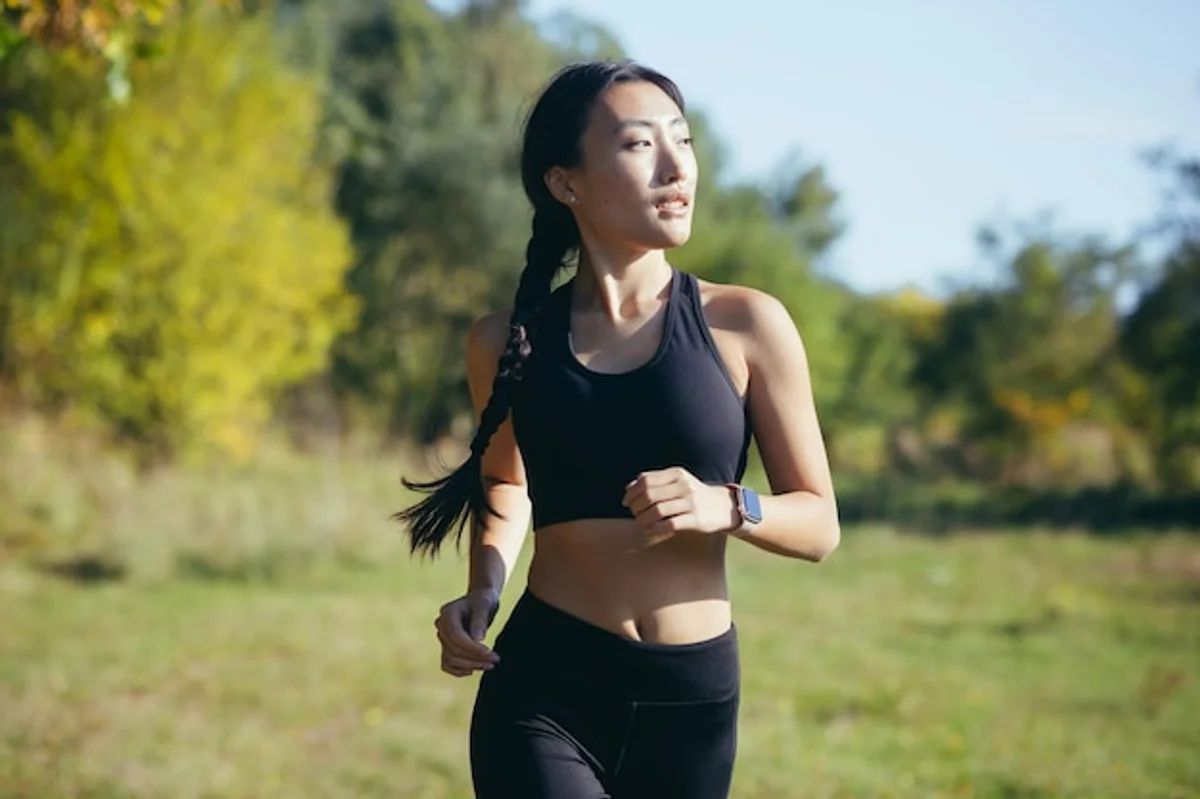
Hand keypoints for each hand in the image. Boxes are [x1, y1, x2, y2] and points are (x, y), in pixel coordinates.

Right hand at [434, 587, 500, 677]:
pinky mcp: (446, 646)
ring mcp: (442, 638)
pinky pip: (447, 664)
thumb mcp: (485, 604)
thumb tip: (477, 639)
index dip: (472, 648)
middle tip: (495, 661)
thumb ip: (480, 619)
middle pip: (454, 649)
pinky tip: (473, 670)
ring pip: (450, 659)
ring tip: (490, 665)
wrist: (479, 602)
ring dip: (470, 665)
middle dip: (475, 658)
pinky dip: (458, 670)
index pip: (457, 636)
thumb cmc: (483, 600)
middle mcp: (441, 626)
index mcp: (447, 613)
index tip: (490, 654)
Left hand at [621, 466, 738, 546]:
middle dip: (636, 507)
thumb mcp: (677, 482)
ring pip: (657, 511)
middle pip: (649, 495)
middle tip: (634, 514)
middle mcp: (683, 486)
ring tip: (640, 523)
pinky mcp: (695, 519)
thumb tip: (629, 488)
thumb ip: (655, 482)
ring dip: (643, 519)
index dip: (632, 492)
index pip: (646, 480)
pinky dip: (655, 528)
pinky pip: (669, 524)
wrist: (722, 507)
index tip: (626, 502)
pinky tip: (650, 530)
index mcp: (676, 474)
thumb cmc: (693, 495)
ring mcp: (690, 502)